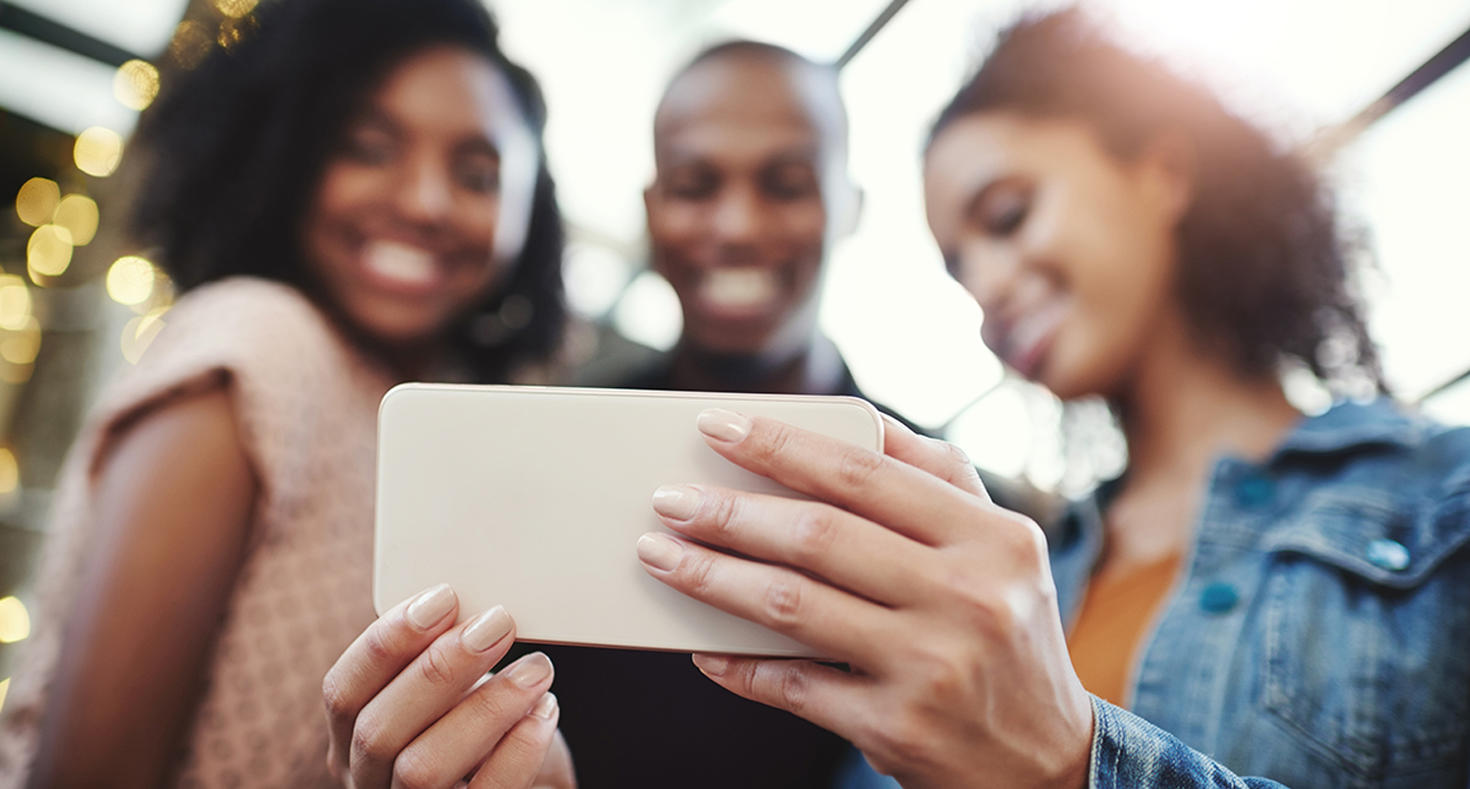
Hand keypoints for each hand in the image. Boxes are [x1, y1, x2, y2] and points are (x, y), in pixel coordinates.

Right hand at [322, 585, 574, 787]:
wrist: (530, 785)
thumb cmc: (489, 734)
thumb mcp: (459, 693)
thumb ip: (449, 662)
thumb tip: (475, 609)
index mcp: (353, 740)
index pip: (343, 692)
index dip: (386, 642)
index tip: (443, 597)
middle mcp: (368, 781)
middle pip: (378, 730)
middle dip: (439, 668)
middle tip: (498, 624)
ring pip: (421, 767)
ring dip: (485, 707)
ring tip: (536, 669)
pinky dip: (518, 750)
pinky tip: (544, 711)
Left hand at [638, 412, 1092, 788]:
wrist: (1050, 762)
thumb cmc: (1008, 631)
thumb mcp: (1002, 547)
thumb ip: (938, 475)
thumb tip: (857, 415)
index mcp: (993, 538)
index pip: (864, 473)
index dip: (780, 445)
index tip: (714, 427)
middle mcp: (968, 598)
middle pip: (818, 537)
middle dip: (728, 513)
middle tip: (667, 499)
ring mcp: (931, 667)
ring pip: (792, 607)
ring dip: (711, 577)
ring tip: (660, 555)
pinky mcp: (896, 728)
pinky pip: (793, 685)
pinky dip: (737, 664)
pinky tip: (700, 646)